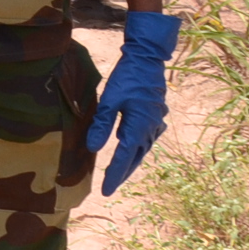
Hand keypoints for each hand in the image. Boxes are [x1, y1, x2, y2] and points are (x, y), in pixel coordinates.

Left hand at [86, 11, 177, 194]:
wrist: (147, 59)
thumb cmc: (127, 77)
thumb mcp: (110, 100)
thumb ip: (101, 124)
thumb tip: (92, 148)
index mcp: (140, 126)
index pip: (124, 158)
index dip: (114, 175)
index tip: (106, 191)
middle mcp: (151, 128)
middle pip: (135, 157)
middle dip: (122, 173)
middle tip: (110, 187)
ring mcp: (156, 122)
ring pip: (142, 149)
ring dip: (130, 162)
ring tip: (118, 173)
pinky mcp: (155, 116)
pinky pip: (146, 139)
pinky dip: (136, 148)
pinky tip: (130, 149)